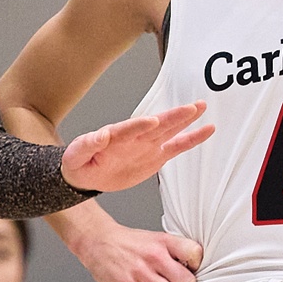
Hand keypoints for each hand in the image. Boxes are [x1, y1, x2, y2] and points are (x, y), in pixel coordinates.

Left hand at [61, 101, 212, 192]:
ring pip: (169, 130)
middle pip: (156, 125)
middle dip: (173, 116)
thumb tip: (99, 135)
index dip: (139, 125)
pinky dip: (192, 139)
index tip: (153, 121)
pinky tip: (206, 130)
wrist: (87, 175)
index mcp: (114, 136)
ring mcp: (147, 145)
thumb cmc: (79, 162)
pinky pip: (176, 147)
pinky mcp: (155, 156)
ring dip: (184, 120)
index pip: (128, 129)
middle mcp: (134, 137)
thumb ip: (86, 145)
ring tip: (200, 107)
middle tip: (190, 107)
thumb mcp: (76, 155)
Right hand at [70, 221, 202, 281]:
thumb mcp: (153, 238)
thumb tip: (192, 269)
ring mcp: (141, 271)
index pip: (195, 253)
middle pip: (187, 281)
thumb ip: (173, 252)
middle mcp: (154, 255)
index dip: (195, 265)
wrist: (97, 241)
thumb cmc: (127, 242)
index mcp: (163, 241)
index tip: (189, 268)